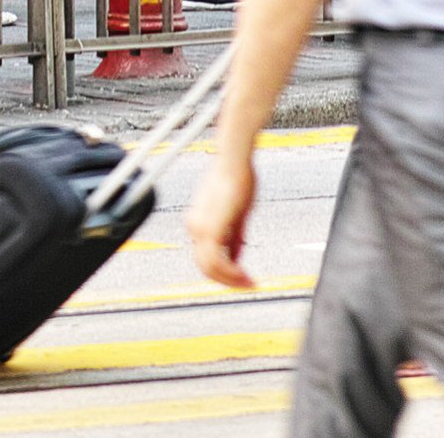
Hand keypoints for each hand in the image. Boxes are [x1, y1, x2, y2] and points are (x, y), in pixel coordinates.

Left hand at [185, 151, 258, 290]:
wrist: (234, 159)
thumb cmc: (238, 177)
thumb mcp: (237, 213)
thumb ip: (234, 237)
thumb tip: (235, 257)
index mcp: (197, 222)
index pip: (205, 256)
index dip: (223, 270)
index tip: (243, 277)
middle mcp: (194, 226)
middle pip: (206, 267)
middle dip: (227, 280)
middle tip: (248, 285)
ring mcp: (200, 228)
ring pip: (209, 268)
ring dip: (230, 280)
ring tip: (249, 283)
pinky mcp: (210, 228)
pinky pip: (217, 261)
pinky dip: (231, 272)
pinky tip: (245, 275)